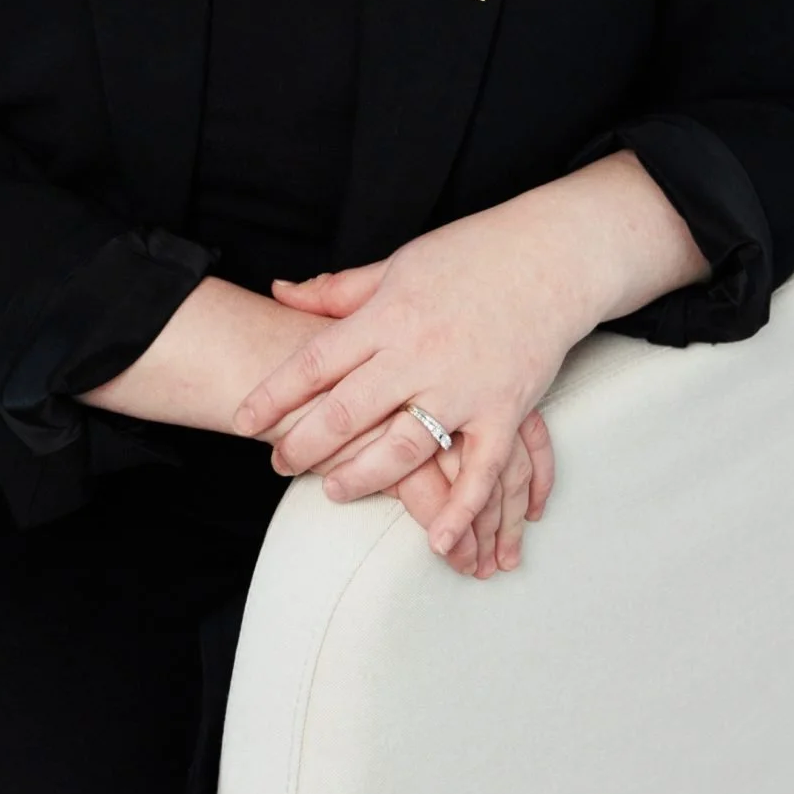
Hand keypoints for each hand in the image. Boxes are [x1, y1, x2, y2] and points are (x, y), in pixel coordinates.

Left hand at [231, 207, 579, 559]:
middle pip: (349, 409)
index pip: (317, 360)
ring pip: (404, 445)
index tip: (243, 419)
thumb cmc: (470, 254)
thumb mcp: (396, 263)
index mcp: (389, 315)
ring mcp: (465, 385)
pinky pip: (481, 468)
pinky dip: (461, 507)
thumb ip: (339, 291)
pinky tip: (436, 539)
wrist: (550, 255)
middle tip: (278, 461)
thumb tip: (281, 291)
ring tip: (333, 491)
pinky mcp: (506, 408)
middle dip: (306, 442)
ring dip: (364, 475)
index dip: (275, 393)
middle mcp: (421, 353)